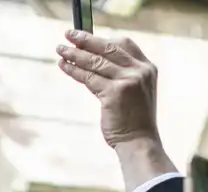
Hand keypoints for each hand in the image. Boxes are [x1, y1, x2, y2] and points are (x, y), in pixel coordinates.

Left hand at [55, 30, 174, 186]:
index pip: (124, 44)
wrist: (139, 142)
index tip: (87, 36)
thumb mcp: (135, 91)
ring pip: (95, 62)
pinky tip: (64, 66)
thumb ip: (122, 74)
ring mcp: (128, 81)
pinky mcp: (114, 93)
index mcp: (147, 68)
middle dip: (86, 39)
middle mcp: (139, 71)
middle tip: (69, 33)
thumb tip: (94, 60)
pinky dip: (74, 70)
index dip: (104, 38)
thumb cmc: (134, 120)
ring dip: (75, 54)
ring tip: (60, 49)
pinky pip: (89, 77)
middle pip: (108, 48)